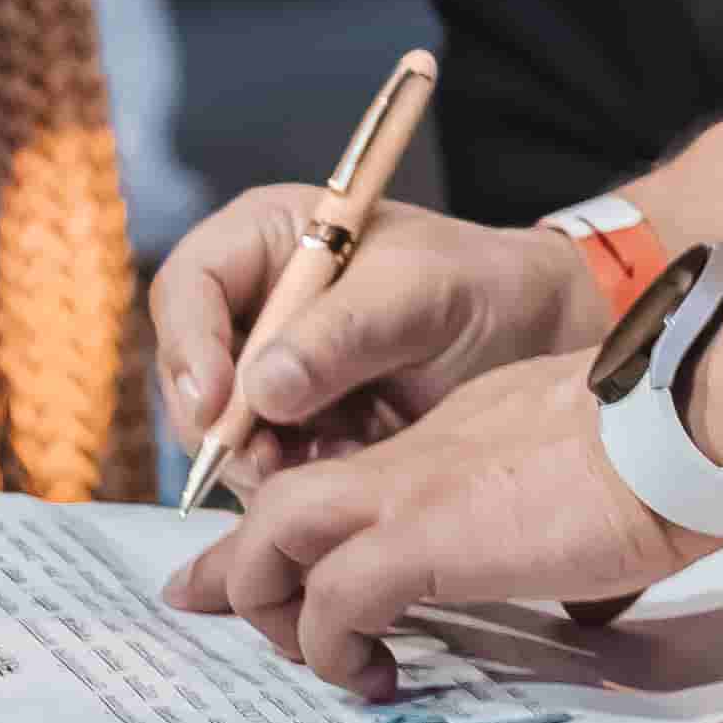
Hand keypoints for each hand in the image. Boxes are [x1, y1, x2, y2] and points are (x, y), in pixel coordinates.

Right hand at [150, 190, 601, 477]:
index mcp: (270, 240)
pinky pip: (266, 466)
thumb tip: (260, 389)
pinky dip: (295, 482)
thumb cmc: (480, 286)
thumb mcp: (420, 293)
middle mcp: (256, 305)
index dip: (189, 345)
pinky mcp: (295, 427)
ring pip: (221, 431)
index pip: (189, 285)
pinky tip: (348, 472)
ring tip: (330, 463)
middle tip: (267, 464)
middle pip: (189, 370)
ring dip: (259, 461)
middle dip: (219, 425)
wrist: (533, 339)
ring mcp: (271, 371)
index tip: (219, 405)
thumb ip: (343, 333)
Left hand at [172, 354, 690, 692]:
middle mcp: (413, 455)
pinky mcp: (425, 538)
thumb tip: (577, 572)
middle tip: (214, 612)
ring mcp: (411, 492)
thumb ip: (554, 510)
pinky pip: (336, 598)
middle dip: (237, 568)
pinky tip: (375, 677)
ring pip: (278, 540)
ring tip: (321, 664)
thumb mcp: (583, 471)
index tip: (258, 563)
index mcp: (451, 435)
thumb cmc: (664, 447)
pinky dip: (332, 645)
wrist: (677, 421)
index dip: (288, 524)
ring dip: (275, 609)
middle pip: (282, 504)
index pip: (345, 477)